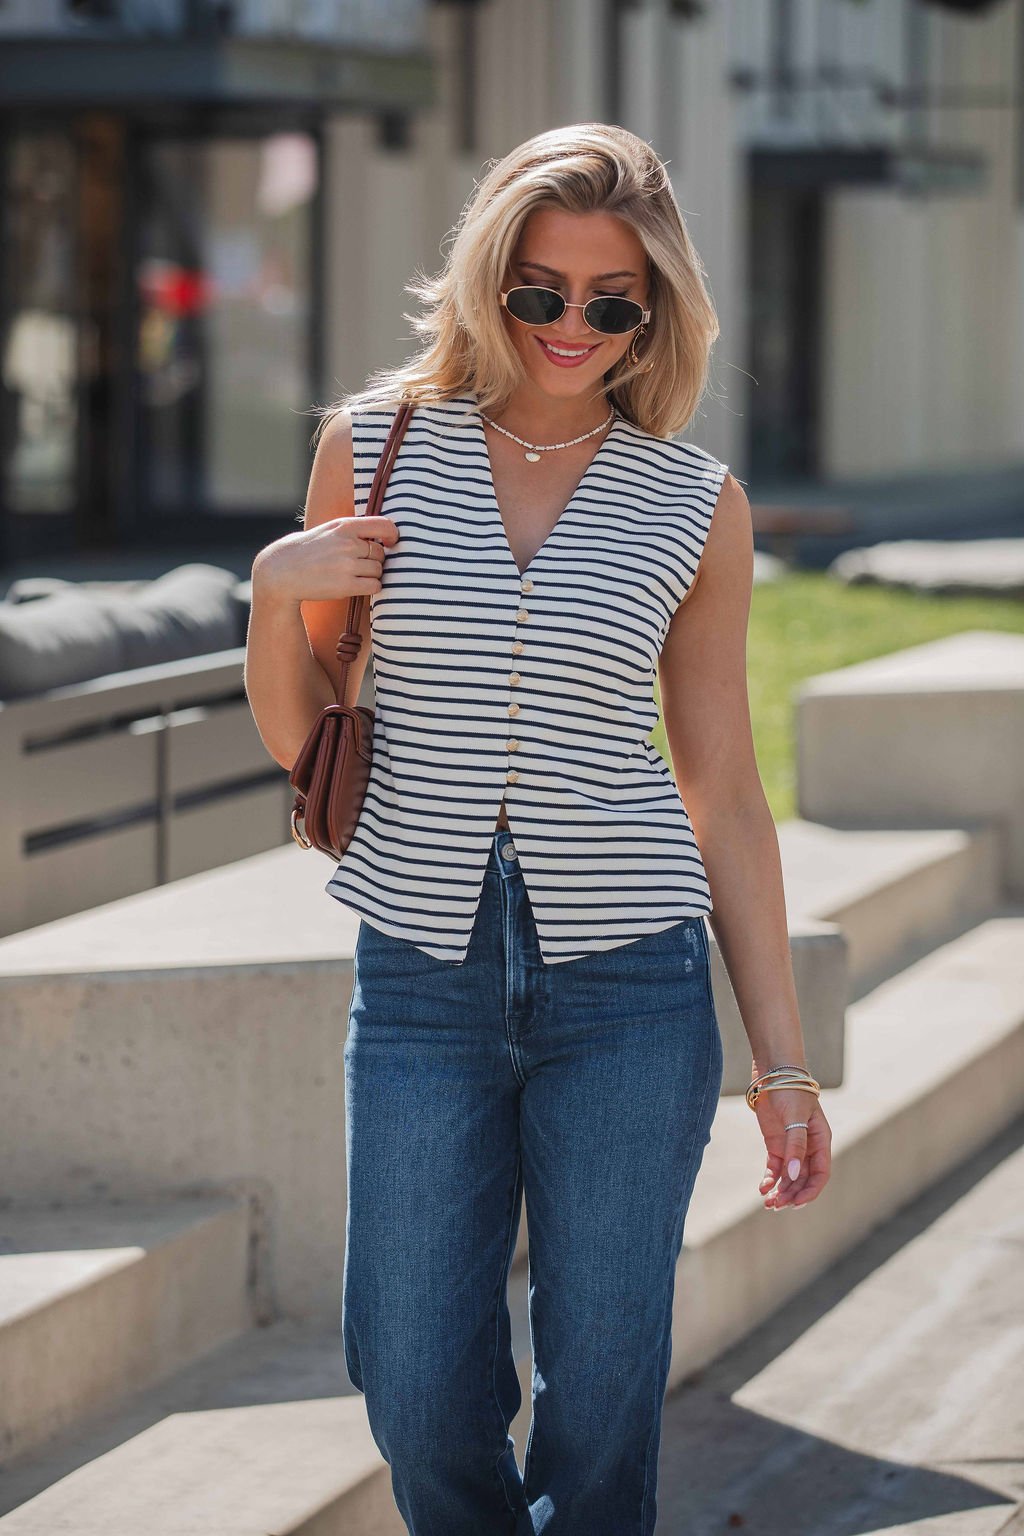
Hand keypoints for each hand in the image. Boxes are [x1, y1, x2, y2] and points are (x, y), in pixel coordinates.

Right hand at [252, 515, 399, 604]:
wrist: (282, 571)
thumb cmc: (308, 551)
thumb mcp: (328, 531)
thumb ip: (353, 531)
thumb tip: (385, 534)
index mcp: (344, 526)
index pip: (384, 525)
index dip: (393, 535)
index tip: (391, 542)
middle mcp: (348, 543)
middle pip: (380, 553)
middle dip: (375, 560)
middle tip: (360, 565)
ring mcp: (347, 564)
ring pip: (379, 571)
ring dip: (372, 575)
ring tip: (354, 575)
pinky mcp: (346, 585)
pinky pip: (374, 586)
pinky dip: (370, 587)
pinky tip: (357, 586)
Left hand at [755, 1089, 831, 1210]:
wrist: (772, 1070)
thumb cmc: (790, 1090)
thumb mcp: (795, 1117)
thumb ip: (794, 1146)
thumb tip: (792, 1176)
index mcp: (821, 1140)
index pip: (820, 1173)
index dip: (810, 1191)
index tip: (796, 1203)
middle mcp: (808, 1146)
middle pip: (803, 1178)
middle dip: (791, 1193)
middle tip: (775, 1206)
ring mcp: (791, 1146)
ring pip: (788, 1176)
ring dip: (780, 1190)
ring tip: (767, 1203)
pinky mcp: (775, 1143)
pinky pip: (775, 1167)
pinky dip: (769, 1179)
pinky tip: (762, 1189)